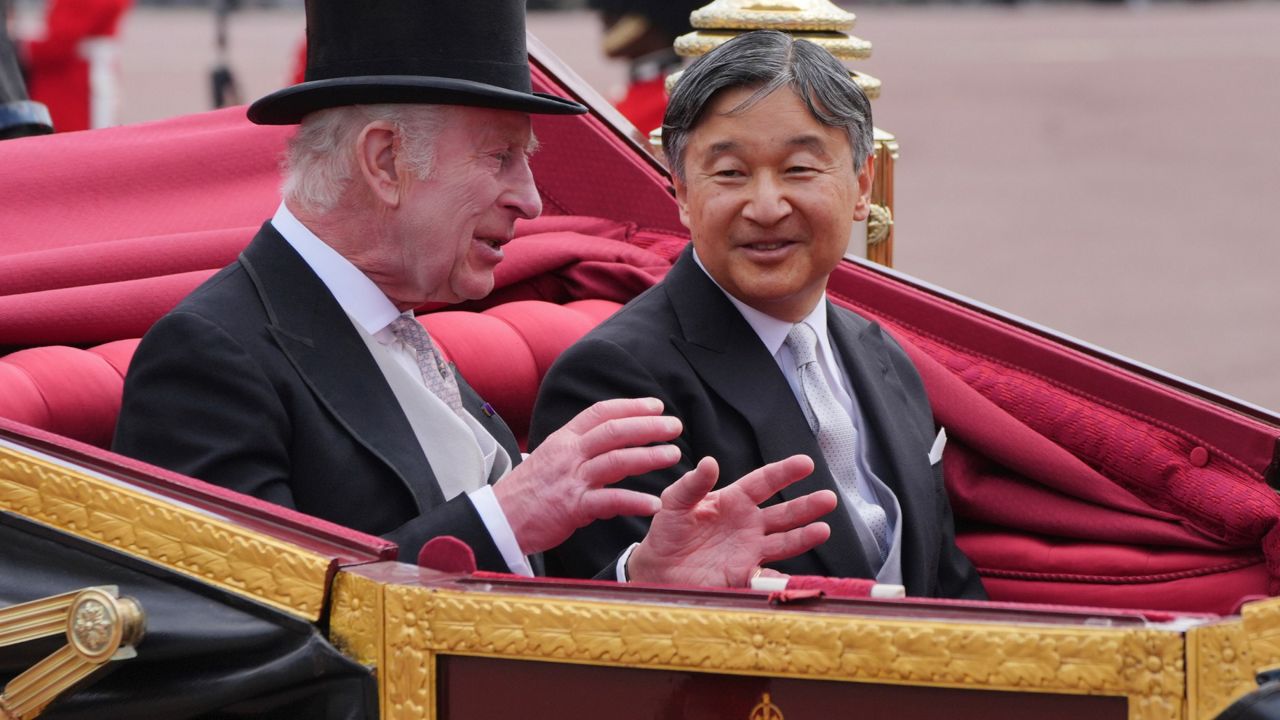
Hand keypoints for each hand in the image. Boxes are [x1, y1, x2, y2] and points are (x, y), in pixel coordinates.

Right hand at [495, 397, 681, 554]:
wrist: (498, 520)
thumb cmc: (526, 492)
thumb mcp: (549, 459)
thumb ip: (577, 450)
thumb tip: (606, 443)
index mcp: (564, 439)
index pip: (601, 412)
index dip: (631, 406)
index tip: (656, 405)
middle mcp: (569, 454)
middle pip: (614, 431)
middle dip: (648, 426)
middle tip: (675, 426)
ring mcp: (571, 479)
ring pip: (616, 460)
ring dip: (649, 457)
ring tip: (674, 455)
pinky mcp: (572, 507)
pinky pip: (609, 501)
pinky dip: (634, 501)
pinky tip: (655, 504)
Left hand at [626, 455, 836, 586]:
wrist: (657, 569)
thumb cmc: (667, 532)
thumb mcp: (674, 502)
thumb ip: (692, 484)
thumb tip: (710, 462)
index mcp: (733, 501)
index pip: (764, 482)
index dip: (785, 472)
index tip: (806, 463)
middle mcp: (748, 525)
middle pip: (783, 513)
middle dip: (806, 506)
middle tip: (828, 498)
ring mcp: (749, 550)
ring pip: (784, 542)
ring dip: (804, 537)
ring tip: (823, 530)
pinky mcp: (743, 576)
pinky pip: (767, 577)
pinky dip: (782, 579)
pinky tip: (792, 577)